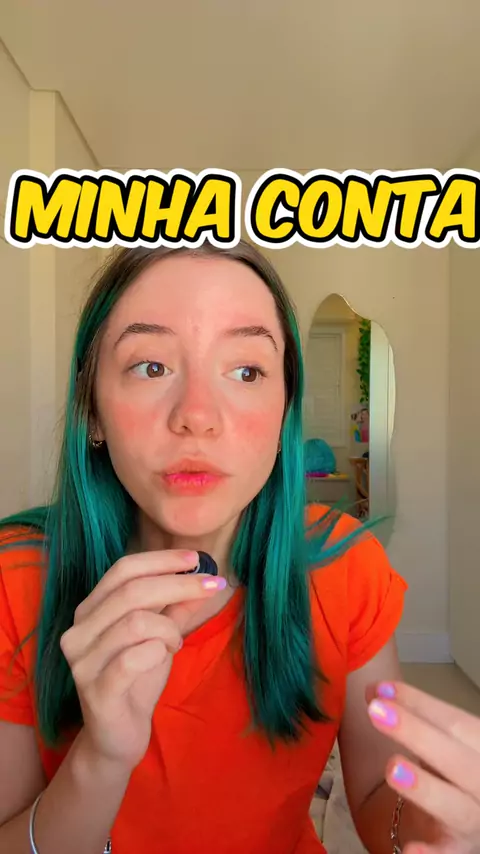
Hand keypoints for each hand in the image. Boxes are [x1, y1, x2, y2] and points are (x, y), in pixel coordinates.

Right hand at [60, 550, 225, 772]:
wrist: (117, 737)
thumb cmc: (137, 680)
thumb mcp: (160, 636)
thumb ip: (176, 607)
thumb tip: (204, 575)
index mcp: (90, 610)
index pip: (123, 569)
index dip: (161, 560)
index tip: (196, 559)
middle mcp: (78, 631)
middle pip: (132, 591)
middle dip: (178, 584)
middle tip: (211, 586)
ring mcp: (83, 662)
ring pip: (136, 622)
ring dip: (169, 628)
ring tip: (175, 642)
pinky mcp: (95, 691)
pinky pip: (133, 658)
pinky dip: (158, 651)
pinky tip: (164, 656)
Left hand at [367, 681, 479, 853]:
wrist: (473, 819)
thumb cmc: (456, 773)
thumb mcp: (446, 743)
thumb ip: (416, 717)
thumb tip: (373, 691)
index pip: (457, 723)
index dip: (419, 704)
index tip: (380, 689)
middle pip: (458, 760)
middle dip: (417, 733)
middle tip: (376, 711)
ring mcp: (477, 821)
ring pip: (458, 808)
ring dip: (426, 788)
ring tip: (393, 768)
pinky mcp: (461, 850)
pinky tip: (410, 849)